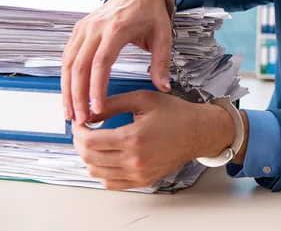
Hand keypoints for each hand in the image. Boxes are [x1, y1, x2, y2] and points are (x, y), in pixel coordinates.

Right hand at [61, 0, 172, 124]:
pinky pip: (68, 55)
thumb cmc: (152, 13)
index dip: (96, 87)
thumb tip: (165, 87)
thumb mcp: (163, 36)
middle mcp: (96, 27)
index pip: (101, 62)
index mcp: (117, 29)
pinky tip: (69, 94)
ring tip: (70, 112)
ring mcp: (85, 27)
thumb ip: (162, 63)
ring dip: (67, 89)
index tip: (96, 108)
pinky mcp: (79, 29)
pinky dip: (66, 76)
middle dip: (77, 95)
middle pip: (80, 66)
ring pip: (69, 62)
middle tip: (80, 118)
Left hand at [71, 90, 238, 190]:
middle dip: (79, 143)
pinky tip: (106, 158)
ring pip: (97, 173)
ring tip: (94, 143)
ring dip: (89, 158)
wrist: (199, 132)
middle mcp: (134, 160)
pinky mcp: (143, 180)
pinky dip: (102, 172)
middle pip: (89, 158)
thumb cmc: (176, 114)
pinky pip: (111, 184)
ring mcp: (139, 173)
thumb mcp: (143, 99)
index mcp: (133, 138)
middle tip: (83, 131)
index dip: (78, 131)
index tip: (80, 122)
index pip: (90, 141)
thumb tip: (89, 111)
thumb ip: (113, 103)